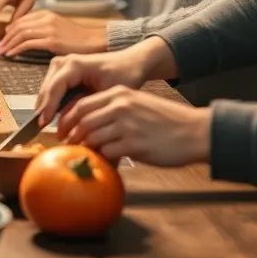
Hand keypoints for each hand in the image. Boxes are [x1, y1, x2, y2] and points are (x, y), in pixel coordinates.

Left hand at [0, 10, 106, 57]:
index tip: (4, 38)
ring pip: (21, 35)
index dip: (10, 29)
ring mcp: (48, 29)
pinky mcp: (51, 41)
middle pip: (18, 26)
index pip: (21, 20)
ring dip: (9, 44)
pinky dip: (16, 49)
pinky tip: (11, 54)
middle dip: (6, 37)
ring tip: (2, 52)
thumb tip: (24, 36)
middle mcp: (46, 19)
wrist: (94, 41)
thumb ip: (42, 28)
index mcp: (46, 14)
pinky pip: (28, 44)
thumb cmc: (77, 38)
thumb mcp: (57, 27)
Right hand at [35, 51, 148, 125]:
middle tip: (40, 130)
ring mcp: (61, 65)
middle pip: (46, 88)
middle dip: (43, 109)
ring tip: (46, 127)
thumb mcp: (107, 94)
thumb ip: (89, 108)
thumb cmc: (123, 76)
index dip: (48, 107)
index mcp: (75, 64)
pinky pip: (52, 89)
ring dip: (45, 107)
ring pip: (46, 90)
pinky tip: (52, 118)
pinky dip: (51, 103)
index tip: (43, 124)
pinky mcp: (62, 71)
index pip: (54, 87)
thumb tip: (74, 127)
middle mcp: (64, 62)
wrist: (129, 63)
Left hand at [56, 86, 210, 165]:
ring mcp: (126, 125)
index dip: (68, 118)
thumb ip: (115, 109)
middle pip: (82, 121)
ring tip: (83, 155)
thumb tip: (92, 123)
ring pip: (92, 137)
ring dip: (85, 148)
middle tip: (66, 145)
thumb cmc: (168, 121)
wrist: (194, 131)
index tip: (62, 129)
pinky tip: (103, 162)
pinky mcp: (133, 144)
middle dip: (70, 135)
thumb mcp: (139, 104)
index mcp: (120, 94)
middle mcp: (120, 106)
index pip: (82, 104)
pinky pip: (107, 152)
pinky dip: (102, 159)